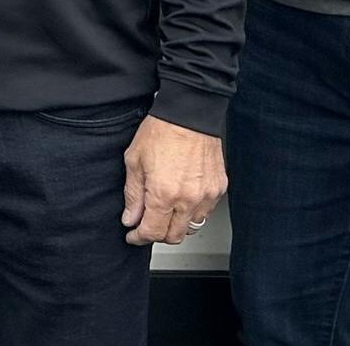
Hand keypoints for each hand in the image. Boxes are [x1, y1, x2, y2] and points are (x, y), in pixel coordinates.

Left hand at [121, 116, 223, 245]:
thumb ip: (132, 195)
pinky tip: (182, 200)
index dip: (139, 237)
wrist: (190, 112)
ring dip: (176, 225)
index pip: (152, 232)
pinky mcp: (218, 188)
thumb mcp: (134, 161)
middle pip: (173, 236)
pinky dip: (192, 212)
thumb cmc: (161, 131)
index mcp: (163, 194)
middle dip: (157, 234)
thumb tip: (130, 218)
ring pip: (191, 227)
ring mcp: (206, 195)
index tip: (133, 235)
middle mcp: (188, 199)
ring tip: (165, 211)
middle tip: (146, 224)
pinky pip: (205, 212)